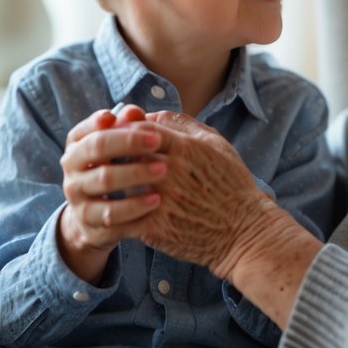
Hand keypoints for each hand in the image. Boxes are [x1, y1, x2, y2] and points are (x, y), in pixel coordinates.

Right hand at [57, 104, 164, 278]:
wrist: (93, 219)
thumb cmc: (112, 171)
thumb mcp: (115, 150)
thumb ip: (125, 128)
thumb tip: (133, 111)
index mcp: (76, 146)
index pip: (87, 128)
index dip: (109, 121)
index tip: (135, 116)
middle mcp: (71, 168)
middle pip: (97, 149)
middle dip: (128, 142)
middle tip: (158, 140)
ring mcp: (77, 196)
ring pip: (105, 181)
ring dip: (136, 173)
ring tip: (164, 169)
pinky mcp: (89, 222)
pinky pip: (112, 214)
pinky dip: (135, 206)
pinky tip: (156, 200)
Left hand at [71, 111, 323, 326]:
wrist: (244, 232)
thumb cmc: (232, 185)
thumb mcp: (216, 144)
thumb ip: (183, 125)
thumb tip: (152, 115)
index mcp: (185, 147)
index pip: (140, 129)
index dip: (124, 129)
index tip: (117, 133)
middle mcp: (170, 171)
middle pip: (125, 154)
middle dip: (111, 152)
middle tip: (104, 155)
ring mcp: (161, 200)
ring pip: (119, 184)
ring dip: (109, 181)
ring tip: (106, 180)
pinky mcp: (155, 228)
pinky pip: (122, 217)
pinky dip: (113, 211)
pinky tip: (113, 208)